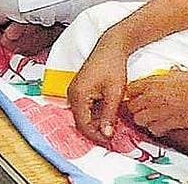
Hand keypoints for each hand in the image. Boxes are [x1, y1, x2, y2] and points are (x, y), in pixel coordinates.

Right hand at [66, 30, 130, 146]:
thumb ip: (109, 115)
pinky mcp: (79, 89)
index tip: (110, 141)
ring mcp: (74, 91)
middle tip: (112, 136)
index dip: (96, 136)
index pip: (83, 124)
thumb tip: (107, 134)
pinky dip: (95, 114)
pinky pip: (84, 107)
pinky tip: (108, 114)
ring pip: (83, 115)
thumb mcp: (115, 92)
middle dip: (96, 130)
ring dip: (96, 122)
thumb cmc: (112, 65)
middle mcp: (72, 93)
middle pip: (81, 121)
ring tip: (112, 125)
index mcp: (78, 94)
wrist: (111, 47)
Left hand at [124, 67, 187, 135]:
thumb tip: (171, 72)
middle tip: (144, 109)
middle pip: (132, 107)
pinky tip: (163, 125)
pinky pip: (155, 130)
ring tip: (153, 118)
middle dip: (136, 109)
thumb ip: (170, 74)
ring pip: (140, 120)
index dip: (132, 95)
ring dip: (145, 120)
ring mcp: (161, 110)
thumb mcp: (181, 72)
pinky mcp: (171, 123)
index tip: (136, 97)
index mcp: (154, 81)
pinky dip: (157, 129)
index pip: (130, 89)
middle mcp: (153, 96)